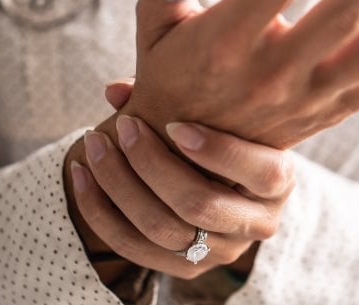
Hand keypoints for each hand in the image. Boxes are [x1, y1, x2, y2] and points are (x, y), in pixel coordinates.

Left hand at [69, 116, 293, 278]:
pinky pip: (135, 247)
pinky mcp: (187, 268)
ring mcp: (223, 251)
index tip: (175, 124)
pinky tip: (80, 175)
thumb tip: (114, 91)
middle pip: (199, 203)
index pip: (263, 172)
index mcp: (278, 182)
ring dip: (118, 184)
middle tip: (123, 127)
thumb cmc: (218, 132)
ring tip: (94, 146)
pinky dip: (100, 210)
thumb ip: (174, 94)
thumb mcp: (215, 113)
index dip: (218, 151)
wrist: (217, 181)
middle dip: (151, 163)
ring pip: (161, 228)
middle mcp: (258, 223)